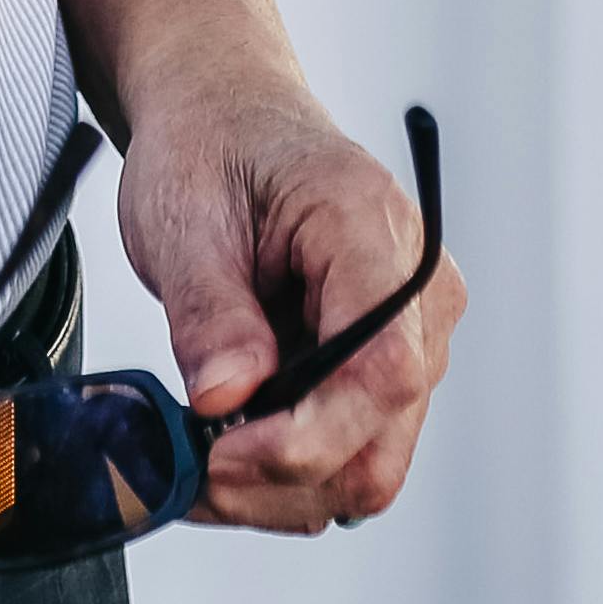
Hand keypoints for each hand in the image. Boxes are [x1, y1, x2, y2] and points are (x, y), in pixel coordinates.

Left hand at [117, 79, 462, 535]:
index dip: (307, 438)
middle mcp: (419, 289)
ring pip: (367, 465)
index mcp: (373, 227)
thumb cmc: (209, 147)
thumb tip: (225, 399)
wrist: (226, 117)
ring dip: (277, 486)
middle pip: (381, 439)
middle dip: (281, 476)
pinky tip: (225, 443)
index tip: (218, 452)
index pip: (383, 370)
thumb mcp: (183, 214)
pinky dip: (285, 469)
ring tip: (195, 454)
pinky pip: (351, 450)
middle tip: (188, 470)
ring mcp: (414, 334)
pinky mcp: (388, 367)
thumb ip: (208, 310)